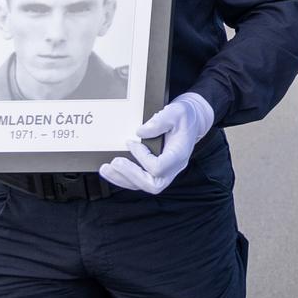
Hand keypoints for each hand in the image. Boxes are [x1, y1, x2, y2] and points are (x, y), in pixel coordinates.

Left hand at [98, 93, 214, 194]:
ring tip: (106, 169)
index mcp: (179, 154)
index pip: (159, 167)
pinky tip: (112, 170)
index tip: (131, 142)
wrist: (192, 120)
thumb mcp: (176, 112)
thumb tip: (140, 132)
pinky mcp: (158, 171)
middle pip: (153, 185)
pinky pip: (141, 181)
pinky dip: (124, 178)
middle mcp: (174, 167)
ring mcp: (166, 171)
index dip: (142, 157)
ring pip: (145, 186)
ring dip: (123, 179)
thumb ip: (160, 121)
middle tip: (115, 163)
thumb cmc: (184, 117)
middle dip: (131, 176)